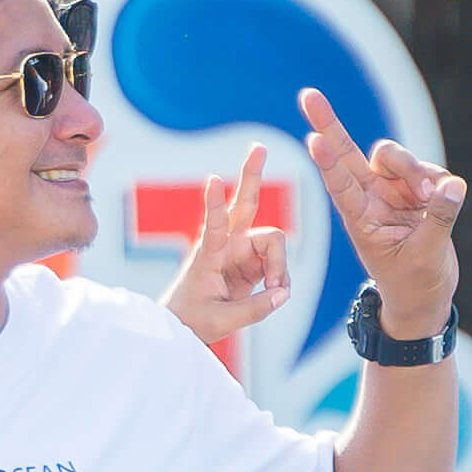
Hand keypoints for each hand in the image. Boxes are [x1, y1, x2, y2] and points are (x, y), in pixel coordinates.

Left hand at [162, 149, 286, 353]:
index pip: (213, 226)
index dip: (214, 204)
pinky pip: (278, 262)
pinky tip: (275, 293)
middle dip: (252, 176)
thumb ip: (255, 309)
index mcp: (208, 254)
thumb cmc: (192, 319)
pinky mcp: (253, 261)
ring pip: (274, 240)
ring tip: (276, 291)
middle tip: (259, 147)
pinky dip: (281, 278)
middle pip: (245, 203)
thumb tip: (284, 293)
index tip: (211, 180)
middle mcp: (226, 244)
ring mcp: (241, 250)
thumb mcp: (221, 322)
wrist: (186, 324)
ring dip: (280, 265)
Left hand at [294, 88, 466, 338]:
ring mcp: (392, 190)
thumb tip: (453, 184)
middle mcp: (371, 198)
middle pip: (348, 152)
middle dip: (328, 122)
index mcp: (361, 218)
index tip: (313, 140)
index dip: (329, 162)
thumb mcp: (426, 256)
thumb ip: (439, 218)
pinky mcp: (417, 189)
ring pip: (395, 156)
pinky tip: (445, 196)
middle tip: (308, 96)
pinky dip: (438, 179)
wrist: (425, 297)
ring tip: (431, 195)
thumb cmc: (415, 283)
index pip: (340, 184)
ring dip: (414, 169)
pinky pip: (428, 168)